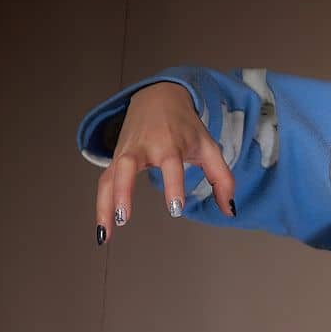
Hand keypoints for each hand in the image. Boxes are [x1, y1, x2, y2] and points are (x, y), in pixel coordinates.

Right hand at [95, 81, 235, 240]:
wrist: (158, 97)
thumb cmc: (186, 126)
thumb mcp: (209, 147)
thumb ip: (222, 179)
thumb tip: (229, 210)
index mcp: (170, 144)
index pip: (170, 164)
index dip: (173, 185)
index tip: (175, 207)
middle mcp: (143, 148)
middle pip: (126, 166)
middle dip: (123, 191)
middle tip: (124, 217)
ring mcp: (125, 153)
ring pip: (108, 178)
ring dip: (104, 205)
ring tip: (104, 235)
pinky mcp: (115, 159)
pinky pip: (104, 183)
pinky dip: (101, 205)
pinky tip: (103, 230)